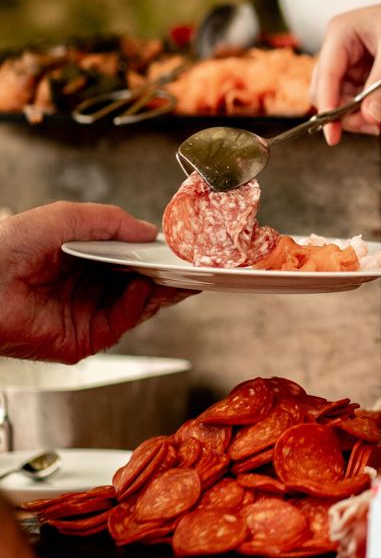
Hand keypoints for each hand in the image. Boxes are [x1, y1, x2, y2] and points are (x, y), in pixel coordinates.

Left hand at [0, 202, 192, 362]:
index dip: (152, 255)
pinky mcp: (80, 341)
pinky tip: (141, 288)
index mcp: (80, 260)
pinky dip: (135, 306)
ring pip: (135, 307)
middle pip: (137, 285)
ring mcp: (84, 315)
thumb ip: (110, 220)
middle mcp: (84, 289)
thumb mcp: (64, 217)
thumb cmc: (6, 247)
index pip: (127, 260)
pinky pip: (118, 325)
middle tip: (186, 266)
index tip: (175, 249)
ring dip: (156, 291)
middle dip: (163, 275)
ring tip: (171, 275)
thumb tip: (148, 230)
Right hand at [310, 0, 380, 142]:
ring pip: (349, 102)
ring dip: (371, 111)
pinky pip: (366, 102)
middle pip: (331, 93)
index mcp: (342, 32)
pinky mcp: (374, 76)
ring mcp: (359, 64)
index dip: (327, 105)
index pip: (326, 75)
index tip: (331, 133)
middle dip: (351, 112)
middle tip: (375, 125)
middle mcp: (345, 48)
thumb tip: (368, 117)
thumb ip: (380, 88)